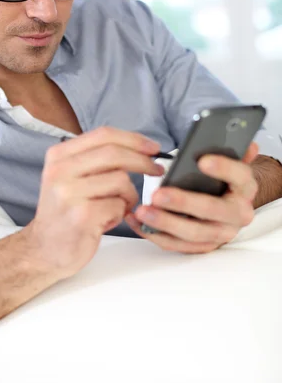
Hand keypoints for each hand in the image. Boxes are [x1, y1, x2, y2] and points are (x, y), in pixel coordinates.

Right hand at [26, 127, 162, 278]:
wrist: (43, 250)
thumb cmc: (66, 213)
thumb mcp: (70, 177)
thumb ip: (96, 160)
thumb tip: (138, 147)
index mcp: (59, 156)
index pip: (103, 135)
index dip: (133, 139)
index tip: (152, 147)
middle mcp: (60, 171)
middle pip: (114, 154)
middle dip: (142, 161)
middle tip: (156, 170)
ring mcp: (69, 193)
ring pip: (120, 180)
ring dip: (129, 195)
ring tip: (118, 207)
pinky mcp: (81, 216)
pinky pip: (118, 205)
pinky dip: (120, 213)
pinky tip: (107, 221)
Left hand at [125, 143, 258, 253]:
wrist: (226, 205)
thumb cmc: (220, 179)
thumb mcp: (227, 162)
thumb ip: (229, 150)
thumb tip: (239, 137)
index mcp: (245, 187)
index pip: (239, 176)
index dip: (223, 168)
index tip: (202, 161)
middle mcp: (238, 213)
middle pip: (212, 210)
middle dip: (183, 202)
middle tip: (158, 194)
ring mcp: (221, 233)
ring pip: (193, 233)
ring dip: (165, 222)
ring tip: (142, 211)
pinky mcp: (202, 246)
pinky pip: (178, 245)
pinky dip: (155, 234)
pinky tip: (136, 220)